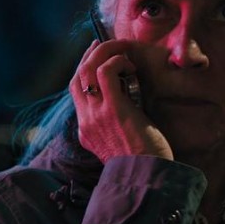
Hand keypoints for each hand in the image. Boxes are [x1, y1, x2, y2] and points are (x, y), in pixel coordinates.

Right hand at [70, 40, 173, 162]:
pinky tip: (130, 65)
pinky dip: (116, 61)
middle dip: (88, 56)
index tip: (95, 58)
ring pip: (88, 69)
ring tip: (121, 51)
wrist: (147, 178)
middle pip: (77, 78)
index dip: (84, 71)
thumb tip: (126, 111)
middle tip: (102, 45)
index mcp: (85, 132)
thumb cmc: (142, 165)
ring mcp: (97, 114)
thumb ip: (114, 132)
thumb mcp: (118, 149)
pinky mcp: (113, 108)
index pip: (76, 93)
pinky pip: (106, 72)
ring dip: (104, 53)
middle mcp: (86, 121)